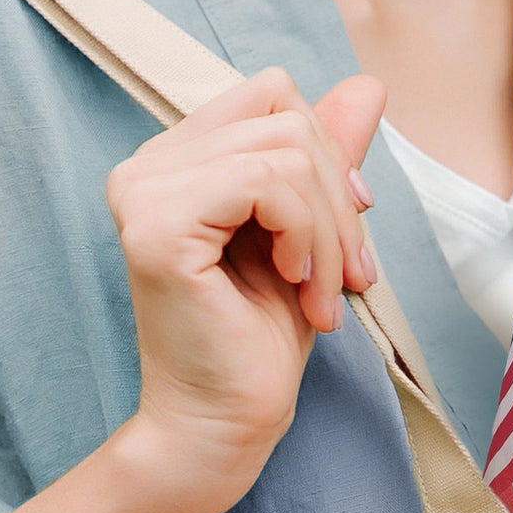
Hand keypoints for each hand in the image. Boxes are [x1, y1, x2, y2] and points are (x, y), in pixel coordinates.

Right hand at [107, 67, 388, 512]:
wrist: (224, 427)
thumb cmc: (257, 346)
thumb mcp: (308, 236)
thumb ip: (324, 161)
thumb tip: (367, 86)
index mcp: (175, 163)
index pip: (271, 97)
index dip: (327, 153)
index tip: (349, 234)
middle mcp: (147, 167)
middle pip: (284, 116)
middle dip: (337, 199)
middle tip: (351, 278)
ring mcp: (145, 191)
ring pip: (284, 150)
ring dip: (329, 230)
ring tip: (324, 296)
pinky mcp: (158, 225)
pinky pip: (266, 182)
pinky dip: (306, 235)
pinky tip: (299, 285)